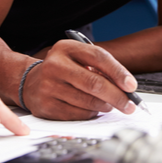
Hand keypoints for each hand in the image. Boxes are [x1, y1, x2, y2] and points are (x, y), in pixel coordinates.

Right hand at [21, 40, 137, 119]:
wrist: (29, 81)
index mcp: (65, 48)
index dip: (118, 72)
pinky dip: (91, 114)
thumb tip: (125, 86)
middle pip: (94, 83)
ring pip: (88, 102)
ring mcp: (48, 86)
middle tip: (130, 105)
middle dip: (117, 96)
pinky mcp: (46, 106)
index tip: (131, 86)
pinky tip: (93, 109)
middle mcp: (54, 65)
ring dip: (106, 106)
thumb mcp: (77, 58)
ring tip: (111, 105)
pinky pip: (78, 114)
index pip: (98, 57)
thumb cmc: (62, 70)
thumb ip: (99, 67)